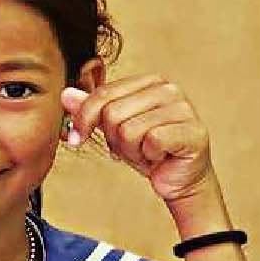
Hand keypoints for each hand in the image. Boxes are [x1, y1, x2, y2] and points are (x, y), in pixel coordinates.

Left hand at [61, 78, 216, 204]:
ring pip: (129, 130)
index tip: (78, 137)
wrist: (178, 178)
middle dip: (114, 139)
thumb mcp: (113, 129)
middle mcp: (168, 89)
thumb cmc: (148, 151)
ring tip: (146, 152)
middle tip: (132, 147)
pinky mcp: (193, 131)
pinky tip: (159, 156)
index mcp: (149, 82)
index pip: (103, 94)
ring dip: (131, 151)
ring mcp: (183, 109)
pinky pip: (152, 141)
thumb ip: (91, 110)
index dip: (84, 119)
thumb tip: (66, 94)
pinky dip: (149, 156)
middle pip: (113, 114)